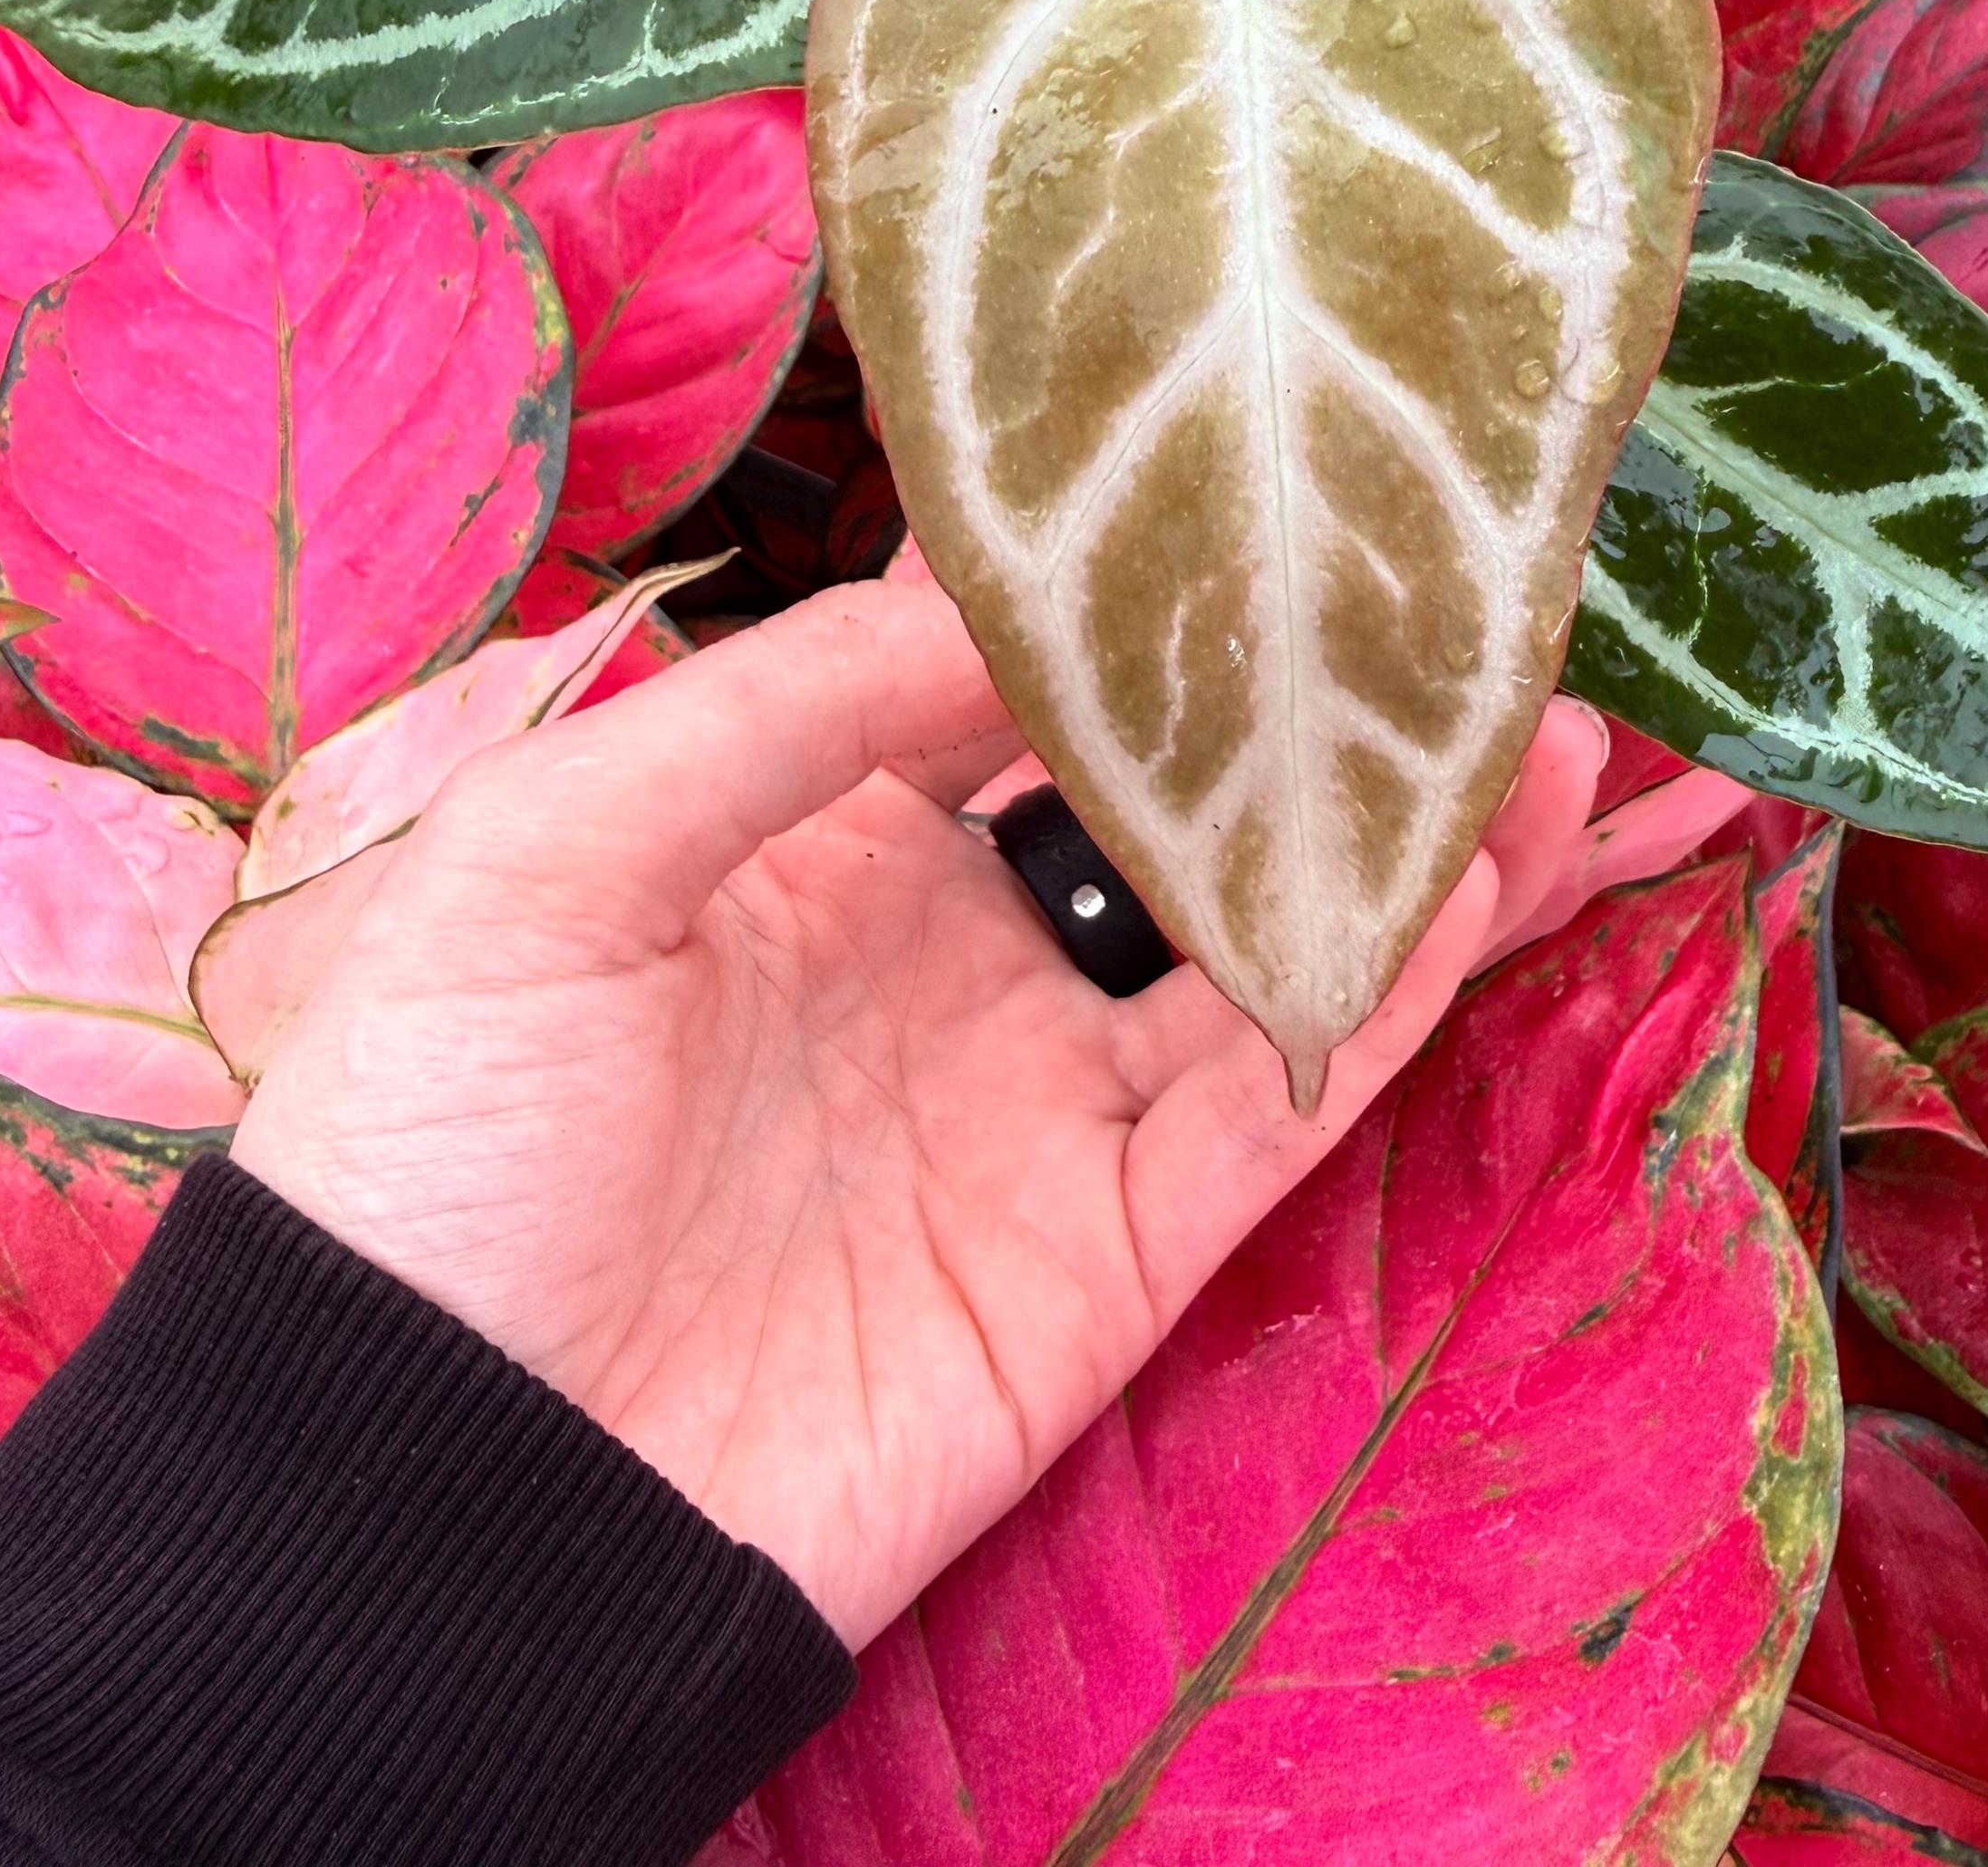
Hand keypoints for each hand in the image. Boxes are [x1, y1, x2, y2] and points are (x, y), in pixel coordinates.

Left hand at [231, 575, 1607, 1645]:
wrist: (428, 1505)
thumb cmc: (434, 1156)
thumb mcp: (552, 863)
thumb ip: (783, 709)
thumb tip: (1002, 584)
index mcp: (814, 841)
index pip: (1019, 681)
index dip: (1151, 591)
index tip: (1275, 482)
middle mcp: (952, 955)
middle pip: (1183, 810)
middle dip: (1325, 719)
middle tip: (1478, 600)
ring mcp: (1042, 1108)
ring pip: (1274, 949)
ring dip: (1415, 846)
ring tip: (1559, 723)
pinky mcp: (1108, 1260)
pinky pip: (1274, 1106)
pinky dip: (1384, 999)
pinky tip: (1480, 883)